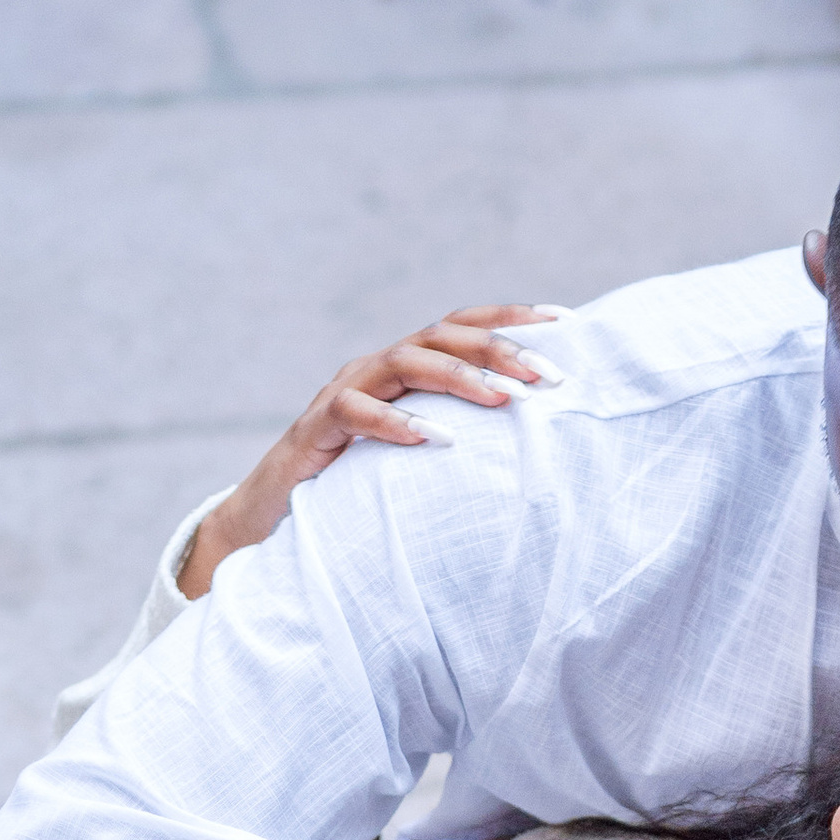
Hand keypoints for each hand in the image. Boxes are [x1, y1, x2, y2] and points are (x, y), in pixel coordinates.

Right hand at [181, 306, 560, 591]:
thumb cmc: (354, 490)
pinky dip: (395, 422)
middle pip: (442, 335)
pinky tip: (432, 439)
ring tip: (502, 400)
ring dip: (457, 377)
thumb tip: (531, 445)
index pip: (464, 326)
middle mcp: (377, 369)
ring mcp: (344, 394)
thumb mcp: (417, 461)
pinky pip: (355, 413)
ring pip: (404, 363)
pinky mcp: (316, 429)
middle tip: (548, 377)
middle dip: (499, 349)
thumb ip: (459, 439)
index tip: (568, 322)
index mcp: (405, 370)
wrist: (271, 520)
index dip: (513, 318)